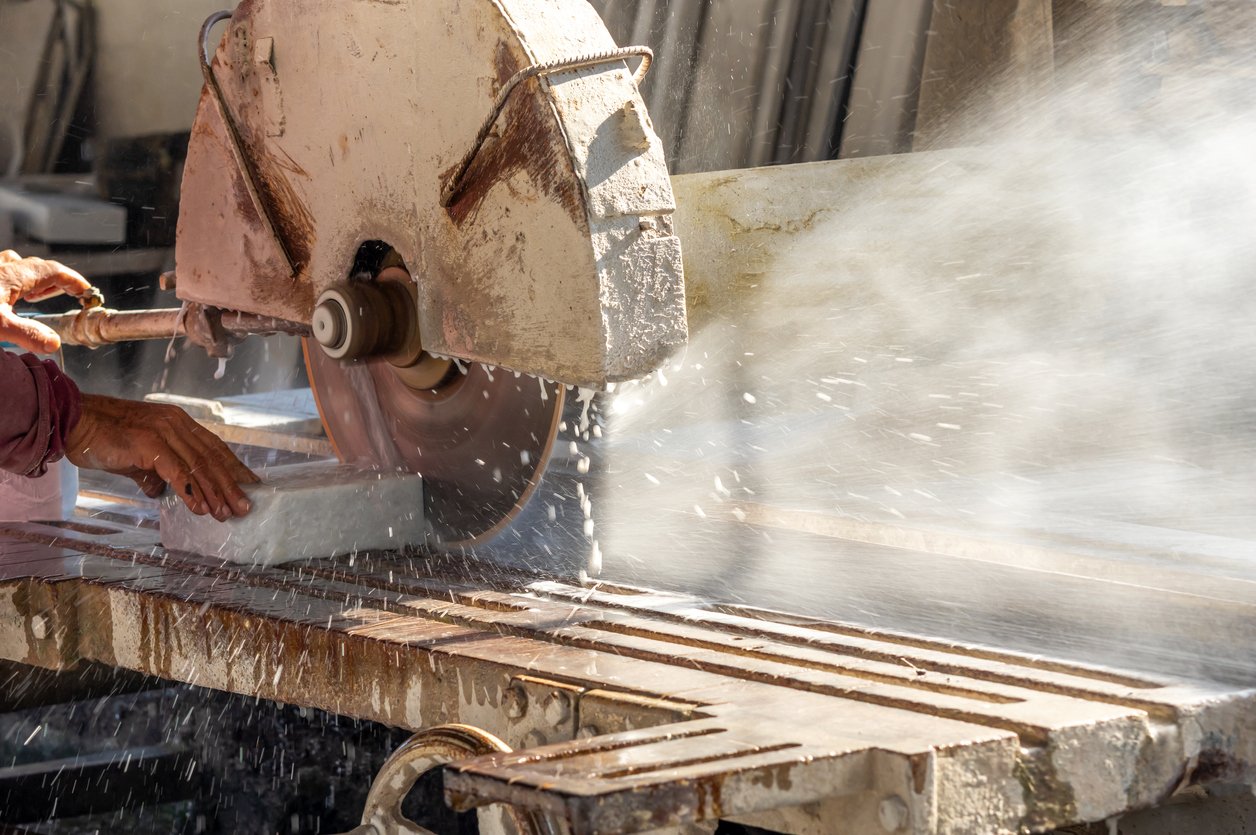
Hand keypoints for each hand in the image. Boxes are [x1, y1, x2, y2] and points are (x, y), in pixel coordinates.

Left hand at [0, 250, 93, 352]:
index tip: (86, 292)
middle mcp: (2, 267)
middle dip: (56, 280)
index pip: (54, 271)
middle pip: (36, 266)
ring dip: (32, 278)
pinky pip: (2, 272)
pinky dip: (13, 282)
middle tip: (66, 295)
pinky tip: (7, 299)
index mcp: (14, 275)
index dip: (74, 281)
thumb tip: (54, 343)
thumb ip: (29, 334)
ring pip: (16, 266)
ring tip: (33, 297)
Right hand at [67, 395, 259, 519]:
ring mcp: (163, 431)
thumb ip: (152, 472)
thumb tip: (160, 490)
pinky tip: (200, 508)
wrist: (74, 420)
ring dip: (215, 492)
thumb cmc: (102, 437)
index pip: (213, 447)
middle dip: (230, 484)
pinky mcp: (149, 443)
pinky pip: (177, 472)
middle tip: (244, 507)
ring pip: (198, 466)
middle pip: (211, 458)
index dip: (233, 466)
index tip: (250, 484)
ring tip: (226, 513)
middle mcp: (176, 424)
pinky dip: (191, 491)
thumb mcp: (135, 457)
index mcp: (177, 422)